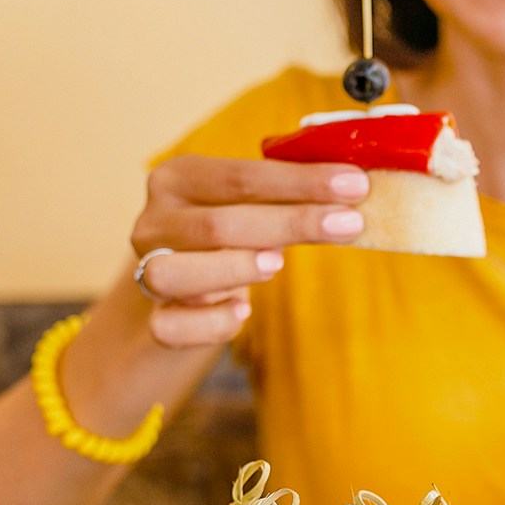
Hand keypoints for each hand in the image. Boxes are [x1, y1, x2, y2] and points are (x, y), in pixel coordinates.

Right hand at [128, 155, 369, 346]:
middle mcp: (154, 223)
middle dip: (289, 223)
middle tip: (348, 224)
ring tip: (278, 262)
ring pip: (173, 273)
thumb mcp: (257, 204)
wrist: (188, 283)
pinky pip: (171, 327)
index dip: (299, 182)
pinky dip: (209, 323)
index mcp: (178, 178)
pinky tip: (243, 313)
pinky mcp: (156, 321)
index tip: (354, 185)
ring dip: (231, 267)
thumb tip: (357, 186)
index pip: (240, 176)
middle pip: (217, 224)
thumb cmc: (234, 232)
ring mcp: (147, 273)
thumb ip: (293, 193)